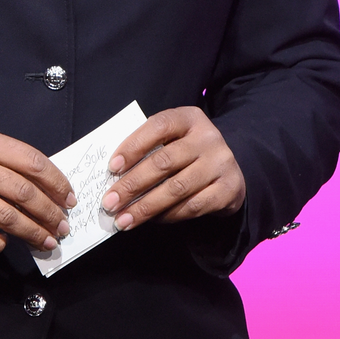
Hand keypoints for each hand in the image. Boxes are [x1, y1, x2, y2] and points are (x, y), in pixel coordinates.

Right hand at [0, 127, 77, 253]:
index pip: (33, 161)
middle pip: (25, 193)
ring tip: (47, 241)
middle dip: (50, 212)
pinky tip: (4, 242)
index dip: (57, 182)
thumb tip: (41, 182)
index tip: (69, 197)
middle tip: (62, 225)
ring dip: (33, 232)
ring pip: (7, 217)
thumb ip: (3, 155)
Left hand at [101, 107, 245, 229]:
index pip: (158, 126)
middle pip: (164, 162)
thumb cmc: (187, 152)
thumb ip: (148, 147)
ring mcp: (221, 163)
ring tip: (124, 219)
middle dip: (132, 185)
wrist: (228, 170)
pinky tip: (151, 220)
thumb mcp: (172, 139)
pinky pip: (192, 207)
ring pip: (177, 188)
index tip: (112, 168)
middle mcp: (208, 137)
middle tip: (110, 203)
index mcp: (189, 118)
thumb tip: (114, 174)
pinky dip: (168, 216)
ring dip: (145, 207)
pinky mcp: (229, 189)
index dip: (133, 146)